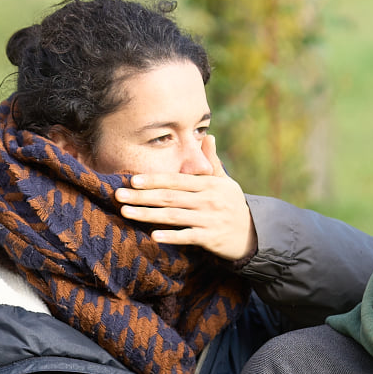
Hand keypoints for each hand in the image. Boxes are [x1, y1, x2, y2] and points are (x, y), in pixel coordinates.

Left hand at [112, 132, 257, 260]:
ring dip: (148, 214)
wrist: (254, 233)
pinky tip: (153, 236)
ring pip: (173, 216)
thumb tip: (208, 135)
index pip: (176, 180)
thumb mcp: (225, 182)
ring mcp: (209, 219)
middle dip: (142, 196)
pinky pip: (187, 237)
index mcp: (209, 184)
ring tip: (126, 212)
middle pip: (169, 197)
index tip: (132, 179)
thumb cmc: (233, 205)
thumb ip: (212, 162)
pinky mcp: (211, 238)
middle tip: (118, 194)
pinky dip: (171, 236)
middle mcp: (208, 200)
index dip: (154, 179)